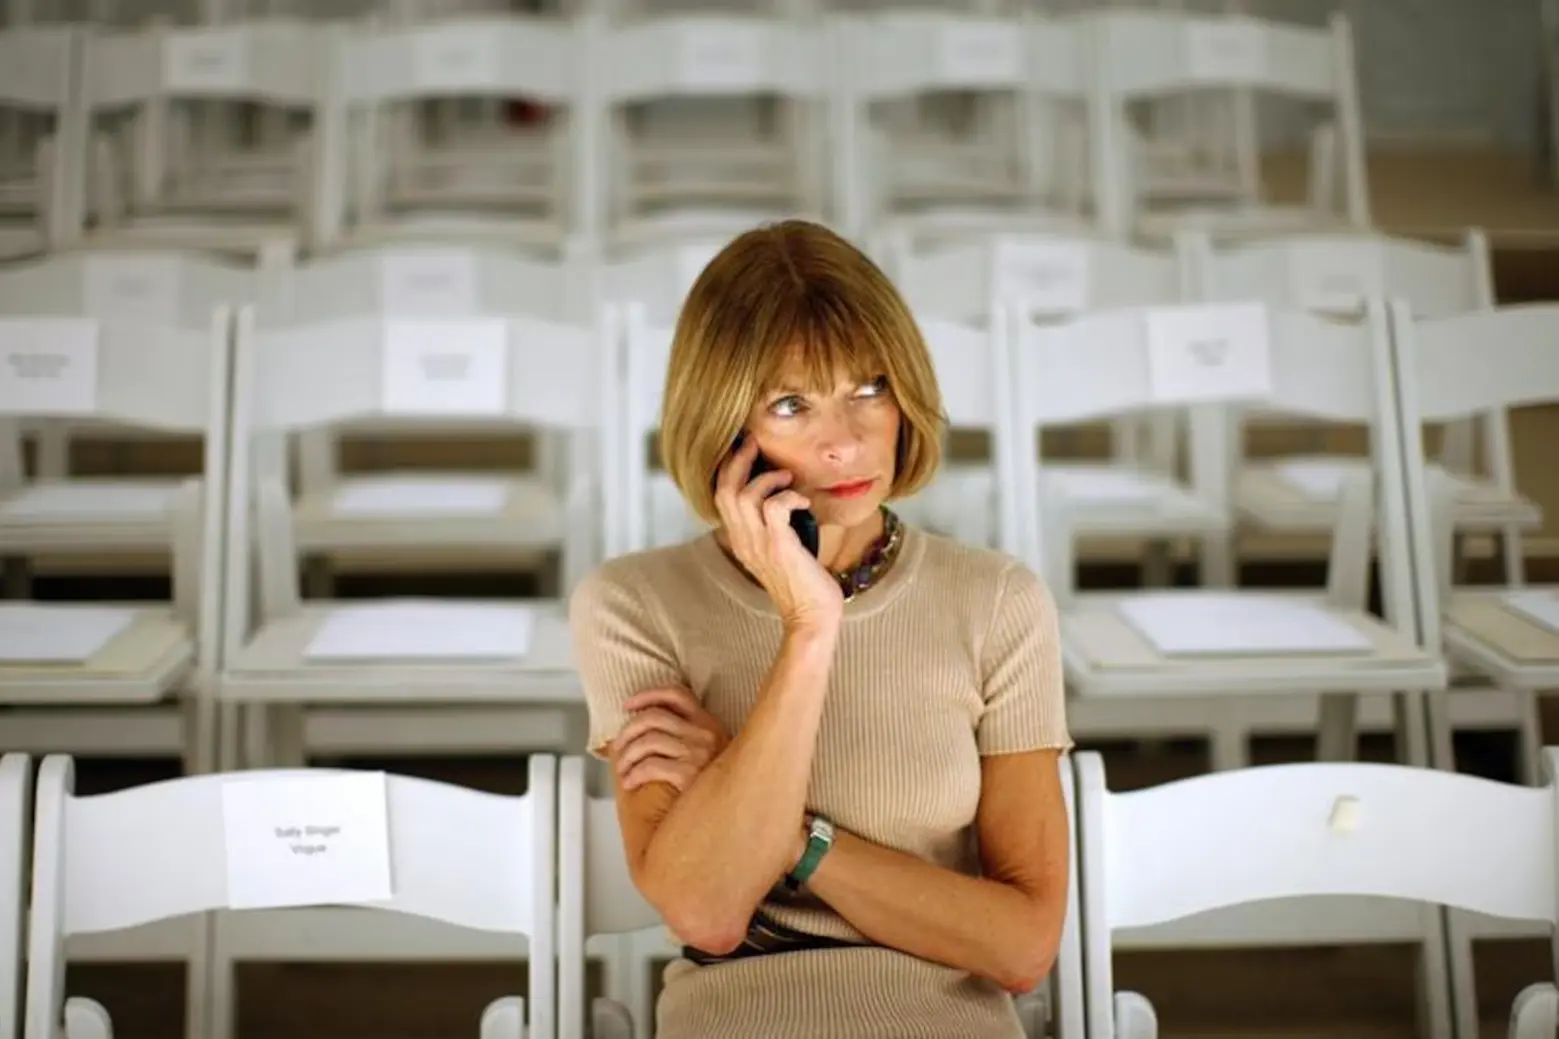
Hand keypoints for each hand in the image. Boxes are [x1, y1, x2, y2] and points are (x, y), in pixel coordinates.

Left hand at [612, 686, 730, 791]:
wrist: (725, 818)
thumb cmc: (713, 789)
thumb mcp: (708, 753)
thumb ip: (687, 736)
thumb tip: (644, 727)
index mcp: (709, 724)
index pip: (677, 694)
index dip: (648, 695)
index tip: (627, 705)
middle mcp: (705, 733)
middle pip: (654, 716)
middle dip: (628, 730)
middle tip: (617, 747)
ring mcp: (699, 753)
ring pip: (648, 740)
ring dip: (627, 755)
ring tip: (622, 770)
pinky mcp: (689, 774)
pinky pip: (650, 766)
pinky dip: (633, 774)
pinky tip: (629, 783)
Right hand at [713, 435, 842, 631]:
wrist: (811, 617)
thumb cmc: (803, 583)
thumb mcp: (779, 550)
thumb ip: (773, 526)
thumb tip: (785, 497)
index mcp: (740, 539)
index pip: (720, 495)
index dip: (729, 467)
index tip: (745, 447)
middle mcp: (743, 540)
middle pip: (724, 489)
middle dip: (738, 459)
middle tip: (755, 442)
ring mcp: (759, 544)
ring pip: (743, 495)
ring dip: (767, 477)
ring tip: (787, 476)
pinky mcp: (779, 547)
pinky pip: (775, 507)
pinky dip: (788, 496)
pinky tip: (803, 502)